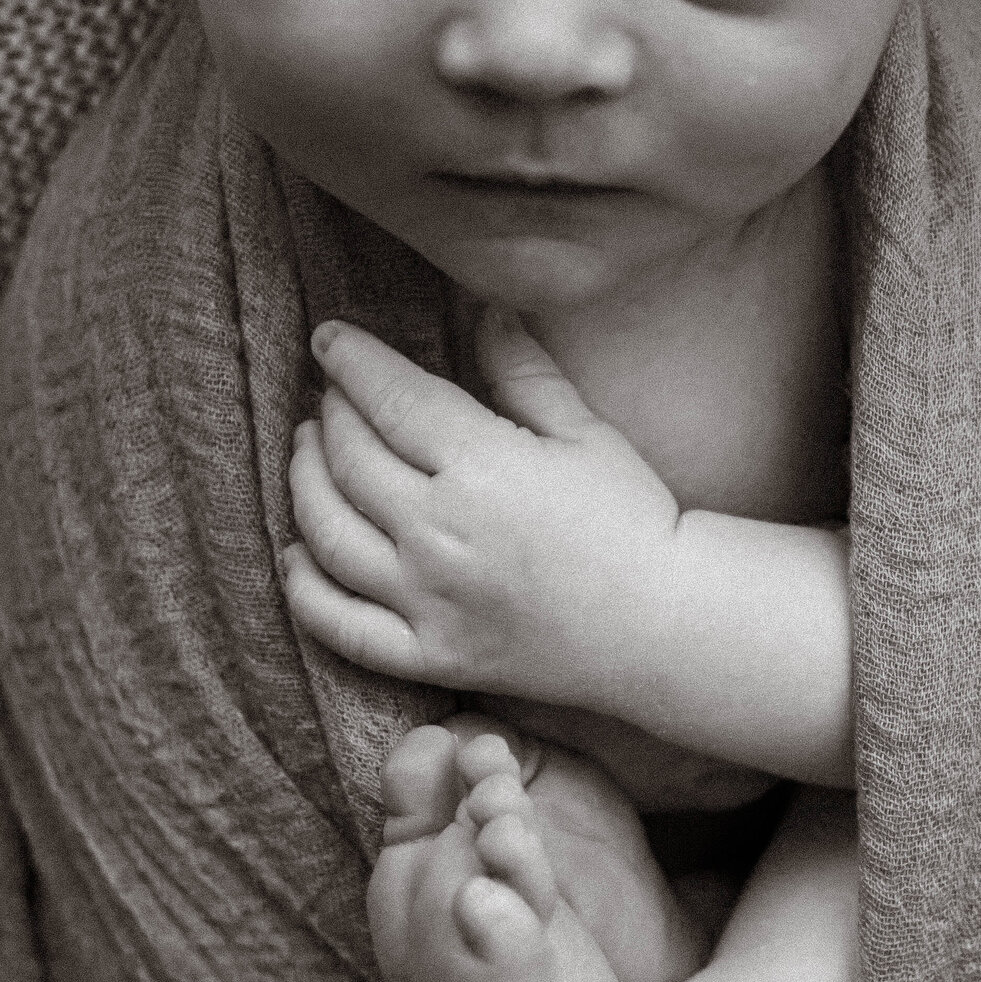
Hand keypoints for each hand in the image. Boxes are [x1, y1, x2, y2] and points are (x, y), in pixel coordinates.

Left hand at [283, 312, 680, 714]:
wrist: (665, 628)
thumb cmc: (635, 523)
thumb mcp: (585, 432)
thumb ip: (523, 370)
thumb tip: (483, 307)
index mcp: (481, 466)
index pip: (387, 397)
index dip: (349, 361)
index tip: (330, 341)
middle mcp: (440, 533)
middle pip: (348, 459)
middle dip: (329, 415)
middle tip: (331, 400)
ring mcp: (429, 601)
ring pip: (327, 533)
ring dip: (304, 484)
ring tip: (307, 455)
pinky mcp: (431, 656)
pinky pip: (341, 626)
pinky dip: (305, 589)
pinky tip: (294, 555)